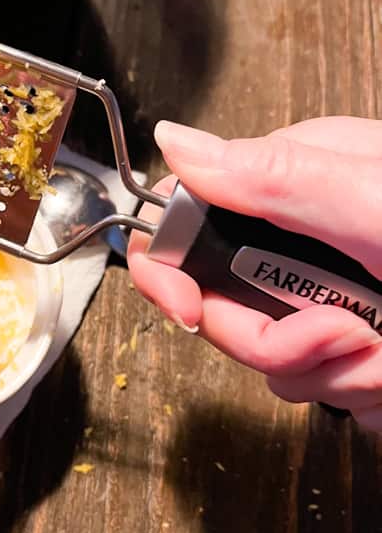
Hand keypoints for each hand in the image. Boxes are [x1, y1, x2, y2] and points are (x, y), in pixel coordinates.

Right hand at [129, 117, 381, 429]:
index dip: (170, 274)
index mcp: (293, 186)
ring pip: (267, 363)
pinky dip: (357, 390)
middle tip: (342, 331)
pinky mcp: (345, 351)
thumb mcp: (370, 199)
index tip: (188, 309)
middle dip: (273, 338)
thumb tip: (173, 142)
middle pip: (218, 309)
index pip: (185, 226)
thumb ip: (270, 177)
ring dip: (332, 372)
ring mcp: (320, 299)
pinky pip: (313, 388)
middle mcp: (298, 242)